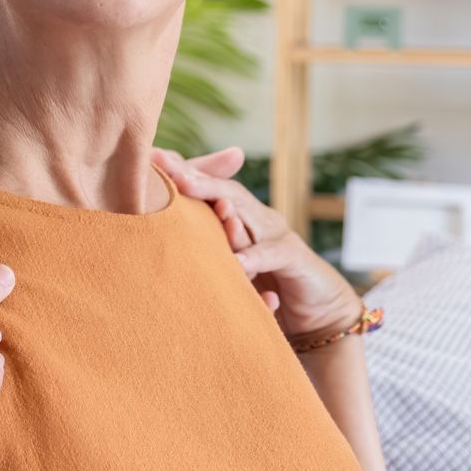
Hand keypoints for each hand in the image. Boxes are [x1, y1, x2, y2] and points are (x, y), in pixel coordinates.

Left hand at [154, 146, 363, 342]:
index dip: (181, 173)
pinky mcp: (295, 259)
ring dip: (218, 202)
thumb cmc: (266, 288)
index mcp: (239, 216)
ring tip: (189, 191)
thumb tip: (155, 243)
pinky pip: (271, 255)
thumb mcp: (229, 268)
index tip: (150, 158)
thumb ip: (203, 253)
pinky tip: (235, 262)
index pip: (208, 188)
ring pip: (245, 214)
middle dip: (193, 177)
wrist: (320, 312)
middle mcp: (256, 218)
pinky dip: (253, 258)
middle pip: (223, 192)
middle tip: (165, 166)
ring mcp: (276, 234)